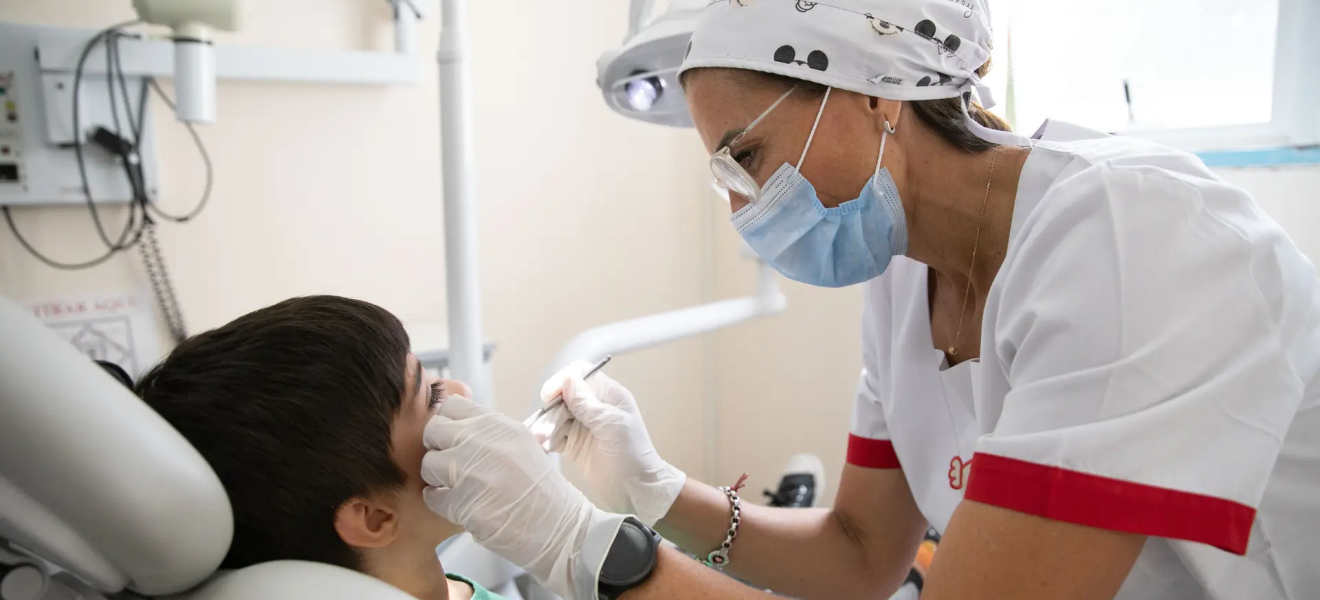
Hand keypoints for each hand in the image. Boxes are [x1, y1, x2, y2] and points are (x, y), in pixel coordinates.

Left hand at [422, 395, 625, 599]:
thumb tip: (454, 424)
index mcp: (498, 424)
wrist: (558, 527)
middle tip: (450, 466)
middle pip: (433, 430)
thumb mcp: (520, 444)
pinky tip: (461, 506)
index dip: (447, 424)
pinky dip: (441, 504)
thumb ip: (488, 432)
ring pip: (428, 464)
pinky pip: (432, 497)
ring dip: (437, 478)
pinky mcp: (464, 503)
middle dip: (437, 449)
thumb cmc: (539, 489)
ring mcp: (473, 471)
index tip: (454, 441)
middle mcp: (484, 441)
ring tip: (457, 488)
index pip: (452, 406)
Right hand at [541, 361, 686, 525]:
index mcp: (608, 395)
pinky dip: (547, 440)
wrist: (636, 490)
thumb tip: (567, 380)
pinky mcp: (574, 445)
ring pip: (556, 417)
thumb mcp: (612, 425)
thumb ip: (587, 404)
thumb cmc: (633, 454)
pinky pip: (555, 436)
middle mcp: (594, 407)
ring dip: (547, 427)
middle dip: (552, 411)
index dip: (563, 381)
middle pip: (563, 397)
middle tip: (544, 429)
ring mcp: (583, 426)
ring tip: (542, 440)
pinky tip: (544, 447)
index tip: (550, 394)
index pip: (580, 376)